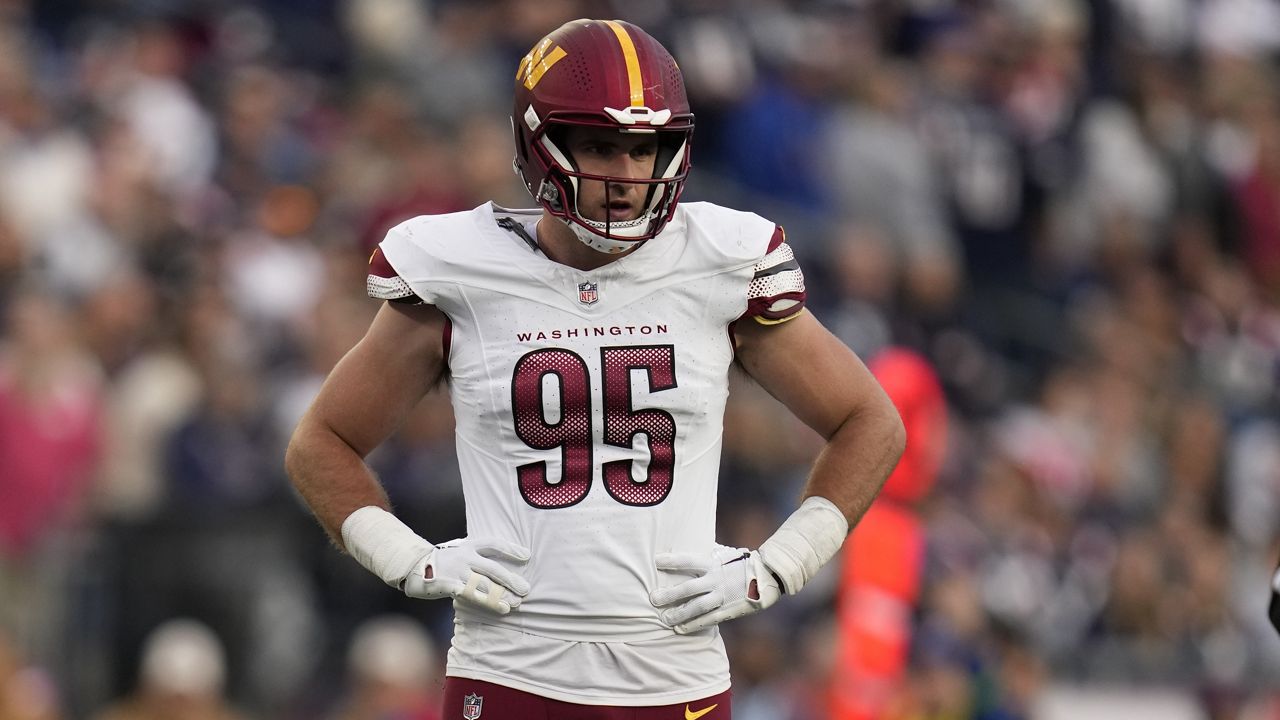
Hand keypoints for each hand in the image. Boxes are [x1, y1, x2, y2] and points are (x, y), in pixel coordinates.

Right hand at [401, 537, 530, 614]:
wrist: (411, 566)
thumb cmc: (440, 561)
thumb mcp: (458, 551)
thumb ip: (476, 557)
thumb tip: (501, 571)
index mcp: (468, 546)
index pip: (493, 543)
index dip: (510, 549)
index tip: (526, 555)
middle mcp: (464, 557)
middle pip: (492, 568)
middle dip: (510, 580)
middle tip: (525, 590)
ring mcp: (455, 571)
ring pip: (483, 584)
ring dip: (500, 595)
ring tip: (514, 604)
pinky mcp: (447, 585)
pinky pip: (470, 595)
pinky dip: (486, 601)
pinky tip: (500, 608)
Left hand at [650, 544, 781, 633]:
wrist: (768, 576)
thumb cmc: (741, 562)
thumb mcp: (724, 553)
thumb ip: (706, 552)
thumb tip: (686, 539)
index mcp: (714, 563)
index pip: (689, 560)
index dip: (673, 561)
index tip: (656, 561)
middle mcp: (716, 580)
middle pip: (689, 588)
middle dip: (670, 594)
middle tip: (653, 599)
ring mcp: (722, 596)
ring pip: (697, 607)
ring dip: (679, 614)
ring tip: (664, 619)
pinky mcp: (728, 610)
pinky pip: (708, 620)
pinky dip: (693, 625)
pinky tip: (680, 629)